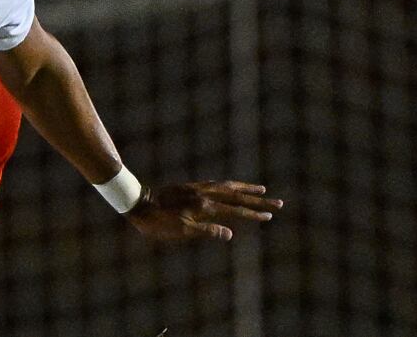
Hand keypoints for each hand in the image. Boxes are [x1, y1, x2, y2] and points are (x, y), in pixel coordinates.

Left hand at [125, 180, 280, 241]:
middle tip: (278, 202)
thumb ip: (207, 231)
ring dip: (246, 189)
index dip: (254, 214)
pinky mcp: (191, 186)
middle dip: (258, 200)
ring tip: (261, 190)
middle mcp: (204, 194)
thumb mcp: (182, 231)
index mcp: (205, 206)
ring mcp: (198, 188)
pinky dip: (230, 185)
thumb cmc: (159, 222)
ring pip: (228, 186)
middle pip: (237, 196)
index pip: (236, 210)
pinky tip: (232, 187)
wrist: (138, 203)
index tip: (270, 216)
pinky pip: (216, 184)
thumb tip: (231, 233)